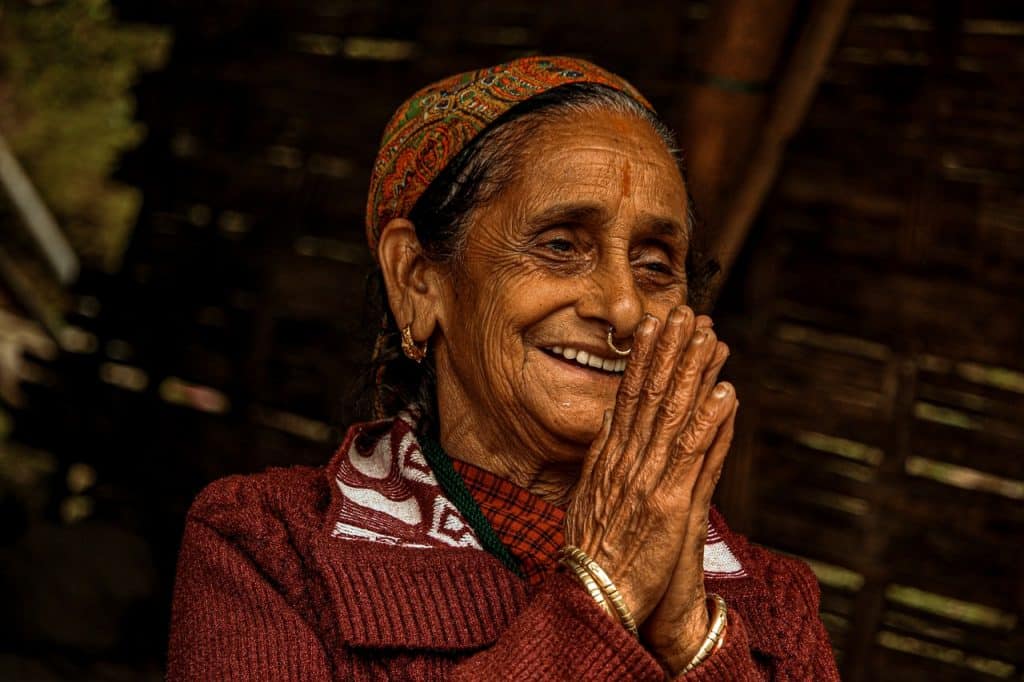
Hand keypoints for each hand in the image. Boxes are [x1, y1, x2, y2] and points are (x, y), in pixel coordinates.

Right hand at [563, 305, 735, 632]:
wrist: (595, 598)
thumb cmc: (593, 555)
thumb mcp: (586, 497)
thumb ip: (601, 457)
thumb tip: (609, 419)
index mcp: (607, 458)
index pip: (627, 396)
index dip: (644, 358)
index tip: (655, 326)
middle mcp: (626, 461)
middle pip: (651, 395)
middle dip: (671, 352)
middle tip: (687, 314)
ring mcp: (648, 480)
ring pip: (675, 415)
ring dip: (695, 374)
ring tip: (711, 339)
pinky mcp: (670, 504)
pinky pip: (695, 456)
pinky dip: (710, 422)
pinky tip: (726, 394)